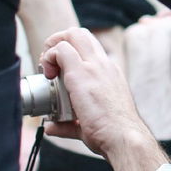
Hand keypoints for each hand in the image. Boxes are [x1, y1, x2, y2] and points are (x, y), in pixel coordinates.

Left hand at [39, 27, 154, 153]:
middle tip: (49, 64)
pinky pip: (61, 50)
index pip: (89, 48)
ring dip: (53, 46)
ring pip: (72, 34)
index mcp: (109, 74)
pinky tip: (47, 75)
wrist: (124, 137)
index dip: (69, 53)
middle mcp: (104, 65)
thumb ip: (69, 124)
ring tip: (47, 69)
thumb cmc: (112, 134)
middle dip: (58, 41)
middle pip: (80, 33)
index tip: (57, 72)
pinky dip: (49, 57)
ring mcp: (94, 66)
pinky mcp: (81, 73)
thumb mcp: (89, 123)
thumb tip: (53, 127)